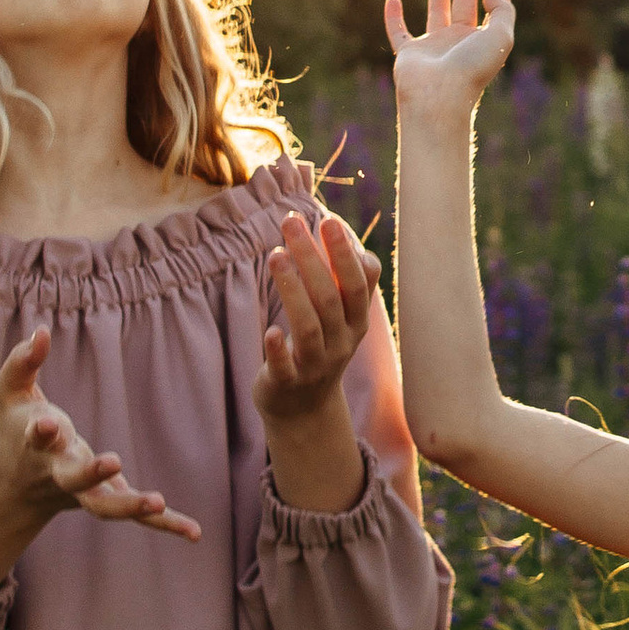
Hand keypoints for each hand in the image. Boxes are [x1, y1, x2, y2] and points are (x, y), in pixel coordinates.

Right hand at [0, 328, 200, 537]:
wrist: (16, 484)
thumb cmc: (17, 423)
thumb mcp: (11, 390)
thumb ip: (23, 361)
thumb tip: (41, 331)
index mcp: (36, 446)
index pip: (36, 439)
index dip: (41, 432)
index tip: (47, 423)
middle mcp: (60, 473)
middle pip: (74, 480)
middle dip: (91, 472)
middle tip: (112, 460)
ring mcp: (84, 492)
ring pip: (105, 507)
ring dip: (130, 506)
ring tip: (158, 502)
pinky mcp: (108, 498)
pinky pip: (136, 518)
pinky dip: (164, 525)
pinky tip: (194, 533)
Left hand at [255, 208, 379, 425]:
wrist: (304, 410)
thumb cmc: (321, 347)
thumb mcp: (341, 318)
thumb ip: (344, 280)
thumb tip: (343, 233)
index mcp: (355, 322)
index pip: (358, 283)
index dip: (345, 253)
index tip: (328, 220)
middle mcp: (341, 343)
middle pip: (330, 297)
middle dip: (312, 257)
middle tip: (291, 221)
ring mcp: (315, 365)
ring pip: (308, 327)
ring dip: (293, 289)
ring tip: (275, 255)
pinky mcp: (287, 384)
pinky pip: (285, 367)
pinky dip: (278, 349)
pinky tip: (269, 330)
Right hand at [384, 0, 516, 118]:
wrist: (438, 99)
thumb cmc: (471, 71)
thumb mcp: (501, 38)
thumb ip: (503, 10)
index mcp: (484, 39)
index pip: (493, 5)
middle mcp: (460, 41)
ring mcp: (434, 46)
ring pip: (437, 6)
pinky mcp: (409, 54)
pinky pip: (399, 32)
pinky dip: (394, 17)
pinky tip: (393, 0)